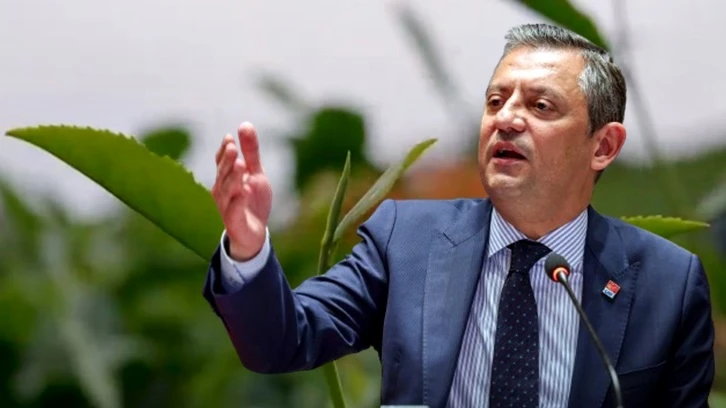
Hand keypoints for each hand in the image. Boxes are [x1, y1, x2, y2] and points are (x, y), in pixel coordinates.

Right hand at [212, 122, 272, 260]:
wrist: (254, 233)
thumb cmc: (252, 201)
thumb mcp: (256, 173)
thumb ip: (251, 151)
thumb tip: (245, 124)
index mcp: (226, 178)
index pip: (222, 161)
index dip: (225, 150)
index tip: (230, 138)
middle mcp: (222, 191)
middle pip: (223, 173)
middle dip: (228, 161)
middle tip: (235, 148)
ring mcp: (226, 206)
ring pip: (227, 190)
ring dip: (233, 178)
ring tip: (241, 165)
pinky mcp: (234, 222)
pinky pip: (234, 211)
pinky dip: (238, 201)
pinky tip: (244, 191)